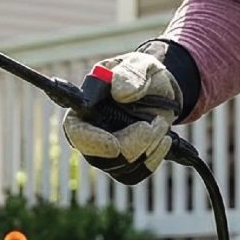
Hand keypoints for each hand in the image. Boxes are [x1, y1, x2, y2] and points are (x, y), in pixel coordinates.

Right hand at [60, 50, 181, 185]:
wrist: (160, 88)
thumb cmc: (142, 73)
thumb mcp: (140, 64)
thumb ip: (130, 74)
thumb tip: (121, 93)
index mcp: (85, 106)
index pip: (75, 131)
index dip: (91, 142)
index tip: (115, 145)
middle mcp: (91, 133)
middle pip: (101, 158)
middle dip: (133, 145)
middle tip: (155, 125)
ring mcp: (105, 151)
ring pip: (120, 169)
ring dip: (148, 149)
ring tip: (161, 123)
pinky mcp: (123, 163)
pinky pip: (133, 174)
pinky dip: (153, 160)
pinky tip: (164, 140)